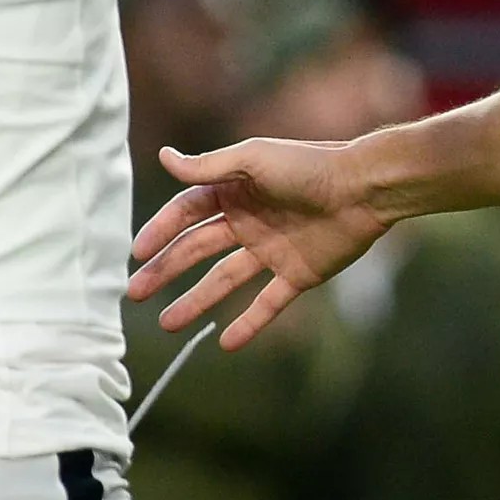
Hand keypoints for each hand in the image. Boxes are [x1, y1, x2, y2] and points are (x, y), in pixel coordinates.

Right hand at [128, 139, 391, 348]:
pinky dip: (249, 323)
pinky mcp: (298, 274)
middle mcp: (250, 221)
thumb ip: (208, 167)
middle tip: (134, 294)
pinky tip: (225, 343)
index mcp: (236, 190)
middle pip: (198, 249)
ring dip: (195, 300)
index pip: (187, 213)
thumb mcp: (253, 160)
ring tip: (166, 323)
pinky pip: (268, 303)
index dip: (160, 231)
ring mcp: (272, 249)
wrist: (365, 188)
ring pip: (224, 280)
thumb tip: (163, 156)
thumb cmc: (308, 165)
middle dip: (166, 270)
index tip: (136, 254)